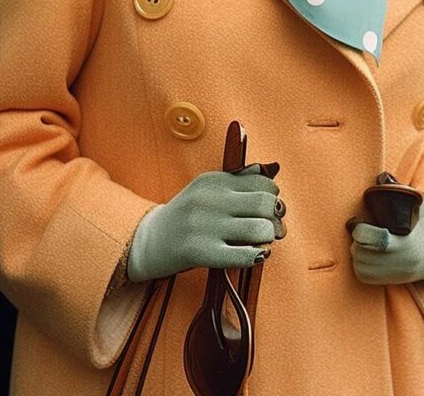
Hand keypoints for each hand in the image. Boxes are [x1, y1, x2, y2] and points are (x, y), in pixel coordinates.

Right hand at [127, 165, 281, 281]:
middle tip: (274, 228)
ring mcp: (204, 225)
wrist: (146, 242)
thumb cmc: (186, 216)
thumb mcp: (207, 189)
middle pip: (265, 203)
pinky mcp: (199, 252)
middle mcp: (209, 199)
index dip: (273, 196)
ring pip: (259, 229)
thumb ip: (239, 180)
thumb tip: (271, 168)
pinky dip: (256, 256)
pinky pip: (242, 255)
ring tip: (261, 242)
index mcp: (213, 180)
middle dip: (276, 218)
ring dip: (268, 238)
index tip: (270, 209)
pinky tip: (255, 255)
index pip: (262, 181)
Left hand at [350, 195, 423, 284]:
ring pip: (361, 268)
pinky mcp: (392, 281)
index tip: (360, 220)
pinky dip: (360, 264)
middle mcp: (402, 263)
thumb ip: (402, 190)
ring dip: (357, 252)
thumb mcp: (423, 203)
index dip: (363, 230)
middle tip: (360, 227)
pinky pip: (364, 277)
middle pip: (363, 256)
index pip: (378, 241)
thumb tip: (381, 177)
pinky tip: (365, 251)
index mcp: (410, 244)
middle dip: (357, 240)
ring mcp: (397, 274)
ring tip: (362, 238)